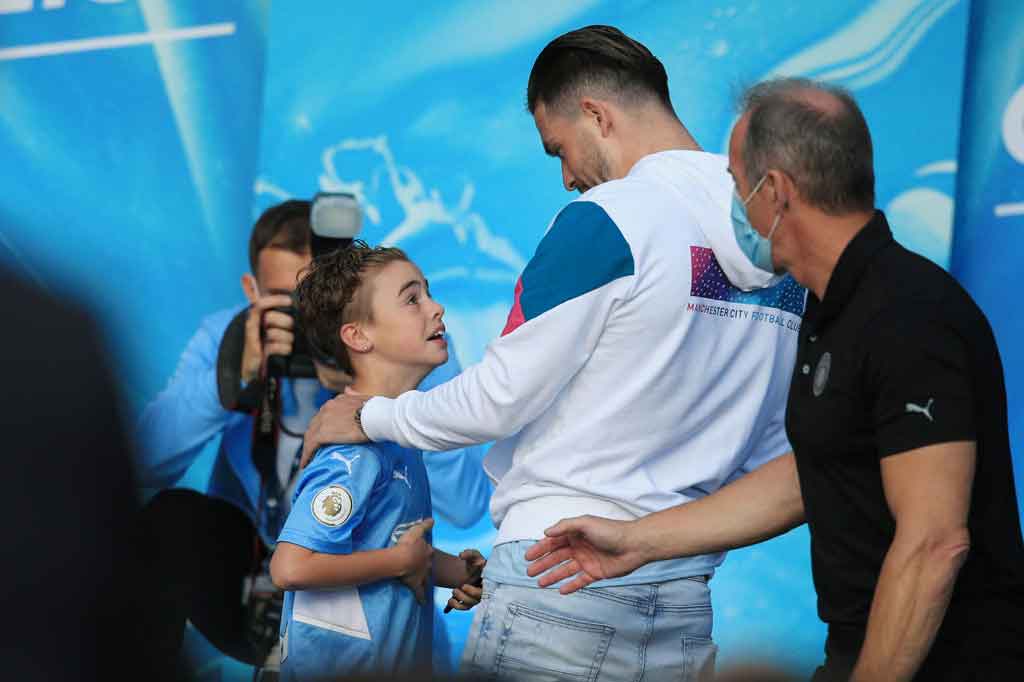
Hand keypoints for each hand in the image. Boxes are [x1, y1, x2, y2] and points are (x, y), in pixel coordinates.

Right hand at [241, 293, 294, 383]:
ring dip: (287, 338)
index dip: (274, 300)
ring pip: (274, 333)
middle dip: (287, 322)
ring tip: (289, 342)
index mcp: (256, 317)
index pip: (261, 304)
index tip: (289, 301)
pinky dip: (284, 348)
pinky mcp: (256, 351)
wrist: (254, 367)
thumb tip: (295, 306)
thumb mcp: (274, 328)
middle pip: (271, 317)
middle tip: (292, 327)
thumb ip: (281, 316)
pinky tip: (287, 350)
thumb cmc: (268, 344)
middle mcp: (252, 325)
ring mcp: (253, 338)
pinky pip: (274, 347)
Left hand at [300, 390, 370, 468]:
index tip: (325, 434)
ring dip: (308, 448)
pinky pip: (310, 447)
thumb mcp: (364, 398)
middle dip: (313, 436)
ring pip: (310, 436)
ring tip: (308, 459)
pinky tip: (306, 464)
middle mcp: (327, 408)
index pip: (325, 414)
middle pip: (315, 425)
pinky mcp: (322, 434)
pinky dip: (307, 456)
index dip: (323, 425)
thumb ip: (354, 395)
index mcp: (337, 401)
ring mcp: (323, 421)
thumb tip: (348, 390)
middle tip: (315, 449)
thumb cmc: (376, 410)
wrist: (376, 416)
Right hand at [396, 519, 433, 604]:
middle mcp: (427, 564)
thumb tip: (433, 519)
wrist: (402, 560)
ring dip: (426, 580)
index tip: (422, 551)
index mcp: (427, 551)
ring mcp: (422, 575)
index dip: (425, 550)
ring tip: (427, 582)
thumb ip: (424, 525)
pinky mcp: (416, 584)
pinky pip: (420, 592)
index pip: (428, 550)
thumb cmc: (407, 544)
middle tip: (422, 566)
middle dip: (426, 565)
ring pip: (427, 578)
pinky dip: (422, 598)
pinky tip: (424, 603)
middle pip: (428, 564)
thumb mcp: (416, 530)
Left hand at [445, 549, 485, 611]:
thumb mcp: (474, 556)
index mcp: (486, 584)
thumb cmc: (476, 562)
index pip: (483, 593)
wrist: (471, 566)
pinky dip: (452, 608)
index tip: (463, 586)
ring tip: (450, 599)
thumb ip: (469, 553)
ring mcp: (472, 597)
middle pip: (475, 602)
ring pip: (468, 606)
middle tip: (456, 589)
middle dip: (464, 598)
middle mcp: (480, 593)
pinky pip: (459, 606)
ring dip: (458, 605)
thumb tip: (461, 555)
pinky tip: (445, 610)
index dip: (474, 592)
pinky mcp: (463, 599)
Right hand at [524, 515, 647, 593]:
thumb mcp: (585, 523)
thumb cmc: (611, 531)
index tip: (528, 557)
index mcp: (575, 534)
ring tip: (539, 583)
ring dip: (552, 576)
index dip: (540, 549)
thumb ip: (565, 526)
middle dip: (542, 564)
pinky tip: (560, 590)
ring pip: (565, 570)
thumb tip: (546, 532)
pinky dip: (570, 586)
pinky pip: (580, 581)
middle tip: (529, 572)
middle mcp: (579, 547)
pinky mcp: (596, 573)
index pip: (553, 542)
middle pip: (556, 557)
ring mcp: (587, 561)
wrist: (634, 545)